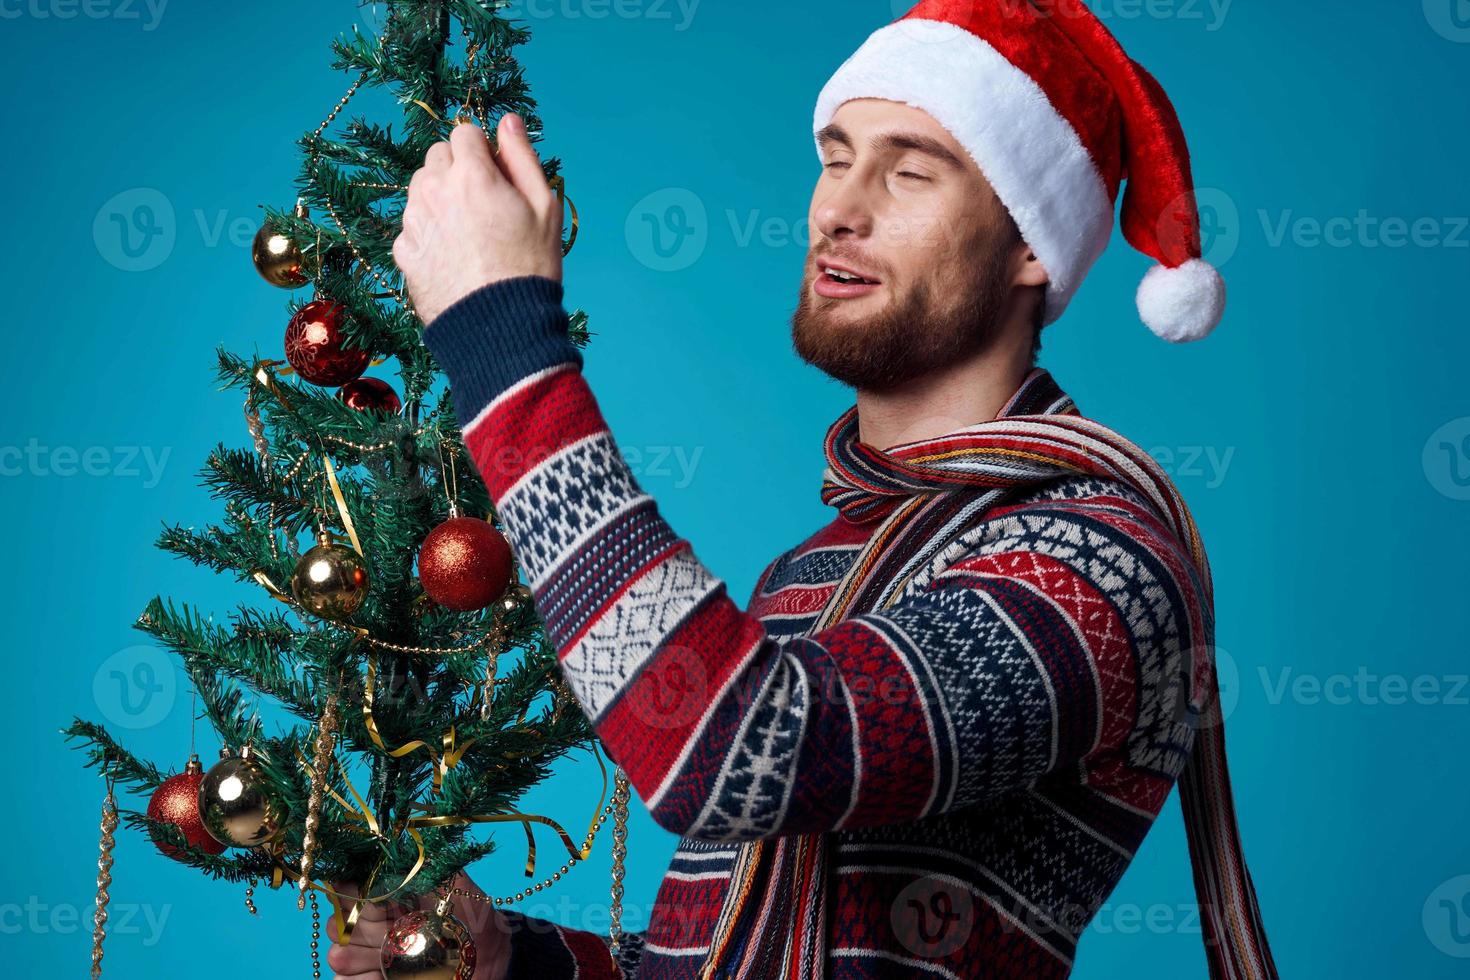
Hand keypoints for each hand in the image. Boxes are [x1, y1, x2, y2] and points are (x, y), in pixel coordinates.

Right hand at [324, 875, 511, 979]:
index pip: (352, 888)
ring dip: (351, 958)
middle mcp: (376, 926)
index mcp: (389, 897)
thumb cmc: (474, 917)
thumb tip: (394, 847)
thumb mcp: (455, 884)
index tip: (361, 894)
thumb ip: (425, 866)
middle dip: (348, 927)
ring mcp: (374, 957)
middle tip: (378, 932)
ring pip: (339, 956)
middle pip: (339, 924)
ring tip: (369, 960)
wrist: (491, 958)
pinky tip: (376, 978)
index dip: (350, 890)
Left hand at [394, 112, 563, 326]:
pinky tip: (453, 254)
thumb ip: (523, 156)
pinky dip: (428, 232)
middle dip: (458, 169)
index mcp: (471, 174)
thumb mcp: (544, 207)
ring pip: (420, 189)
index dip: (483, 150)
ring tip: (469, 232)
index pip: (464, 132)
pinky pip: (412, 226)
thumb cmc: (530, 267)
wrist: (500, 328)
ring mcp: (414, 222)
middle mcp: (434, 190)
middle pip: (437, 156)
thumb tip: (509, 120)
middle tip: (484, 203)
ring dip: (440, 197)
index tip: (497, 174)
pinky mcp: (404, 253)